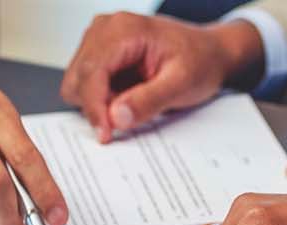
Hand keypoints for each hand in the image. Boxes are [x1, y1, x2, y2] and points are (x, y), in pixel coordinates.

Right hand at [61, 12, 262, 141]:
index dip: (94, 108)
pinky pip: (85, 83)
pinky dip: (102, 97)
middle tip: (129, 116)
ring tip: (134, 99)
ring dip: (100, 101)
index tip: (105, 135)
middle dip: (98, 105)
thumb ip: (149, 101)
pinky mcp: (98, 52)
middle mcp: (105, 28)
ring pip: (78, 83)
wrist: (209, 52)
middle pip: (78, 79)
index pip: (92, 72)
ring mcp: (99, 39)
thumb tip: (116, 117)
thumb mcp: (182, 84)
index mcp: (124, 29)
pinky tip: (127, 94)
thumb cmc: (200, 61)